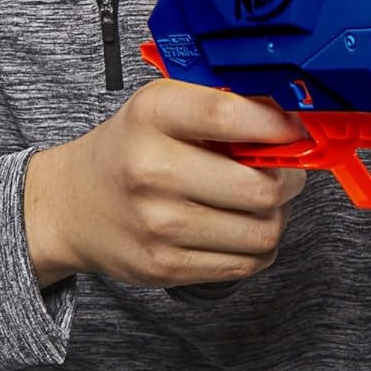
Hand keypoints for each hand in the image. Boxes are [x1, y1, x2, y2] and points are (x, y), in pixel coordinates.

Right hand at [23, 79, 308, 288]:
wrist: (73, 206)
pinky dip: (257, 245)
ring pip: (262, 230)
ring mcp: (157, 225)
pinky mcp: (165, 267)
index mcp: (152, 115)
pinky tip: (241, 226)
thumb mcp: (164, 106)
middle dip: (289, 178)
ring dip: (276, 215)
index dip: (277, 125)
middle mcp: (151, 170)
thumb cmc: (132, 148)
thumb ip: (223, 103)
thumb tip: (293, 116)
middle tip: (286, 170)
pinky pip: (246, 263)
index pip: (227, 115)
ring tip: (261, 200)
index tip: (297, 130)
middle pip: (259, 186)